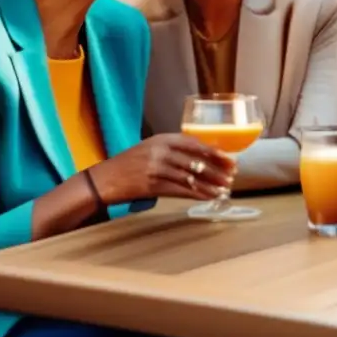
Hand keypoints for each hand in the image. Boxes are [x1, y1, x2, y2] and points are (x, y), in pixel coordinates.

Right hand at [89, 133, 236, 204]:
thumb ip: (173, 149)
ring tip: (225, 189)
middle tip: (232, 176)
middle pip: (196, 161)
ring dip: (211, 185)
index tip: (229, 159)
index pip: (195, 143)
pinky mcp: (153, 186)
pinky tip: (209, 197)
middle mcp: (161, 152)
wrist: (104, 179)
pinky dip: (198, 194)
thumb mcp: (151, 147)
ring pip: (191, 177)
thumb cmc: (130, 163)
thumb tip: (203, 156)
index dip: (214, 152)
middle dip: (217, 170)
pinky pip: (181, 191)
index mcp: (162, 139)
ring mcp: (156, 168)